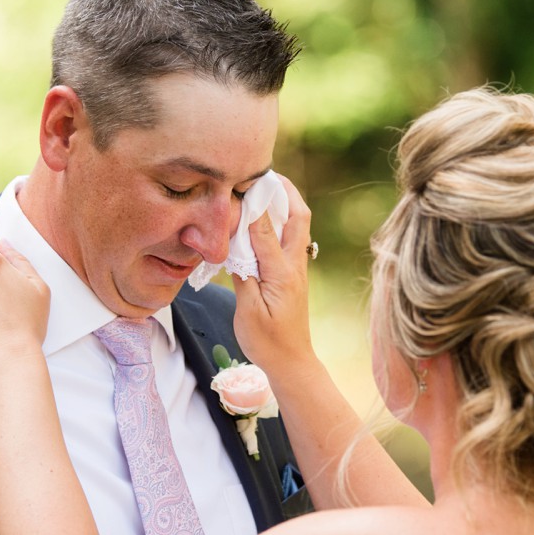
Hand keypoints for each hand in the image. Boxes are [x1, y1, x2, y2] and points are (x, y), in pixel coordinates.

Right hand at [233, 172, 317, 376]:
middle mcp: (295, 264)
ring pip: (296, 225)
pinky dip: (278, 221)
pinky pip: (289, 239)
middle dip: (283, 189)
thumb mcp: (250, 309)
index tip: (239, 181)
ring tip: (262, 185)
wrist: (291, 363)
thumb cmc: (267, 341)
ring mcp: (297, 268)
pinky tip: (262, 217)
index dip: (253, 202)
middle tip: (263, 171)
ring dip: (283, 202)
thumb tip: (236, 241)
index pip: (266, 228)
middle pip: (297, 215)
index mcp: (282, 272)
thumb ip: (244, 272)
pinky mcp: (292, 274)